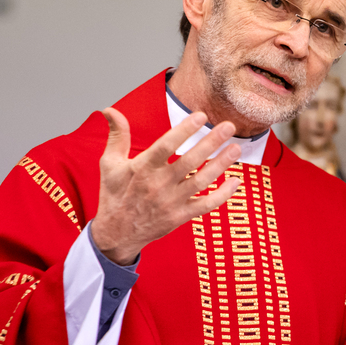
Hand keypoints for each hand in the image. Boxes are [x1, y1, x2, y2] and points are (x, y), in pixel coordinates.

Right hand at [92, 107, 242, 264]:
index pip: (165, 146)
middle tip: (228, 126)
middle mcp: (158, 185)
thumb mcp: (109, 164)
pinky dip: (222, 195)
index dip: (184, 130)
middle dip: (211, 142)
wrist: (116, 234)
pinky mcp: (180, 216)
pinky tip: (235, 181)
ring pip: (201, 181)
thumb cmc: (114, 195)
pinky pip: (205, 205)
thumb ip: (117, 135)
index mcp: (142, 169)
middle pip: (189, 161)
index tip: (201, 116)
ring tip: (236, 148)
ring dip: (221, 164)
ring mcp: (171, 202)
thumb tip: (110, 110)